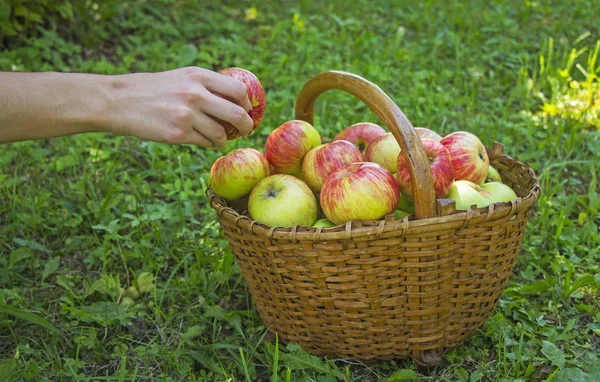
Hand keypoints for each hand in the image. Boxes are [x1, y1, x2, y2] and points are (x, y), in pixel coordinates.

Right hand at [108, 67, 253, 147]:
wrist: (120, 101)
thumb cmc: (155, 90)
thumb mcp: (181, 77)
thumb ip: (206, 85)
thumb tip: (238, 100)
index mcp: (198, 76)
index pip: (238, 90)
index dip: (247, 104)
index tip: (248, 111)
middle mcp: (195, 94)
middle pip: (237, 114)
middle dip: (246, 126)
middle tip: (245, 131)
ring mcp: (186, 115)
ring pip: (221, 133)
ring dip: (223, 139)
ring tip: (217, 138)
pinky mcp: (178, 134)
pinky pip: (205, 142)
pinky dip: (208, 143)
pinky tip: (203, 140)